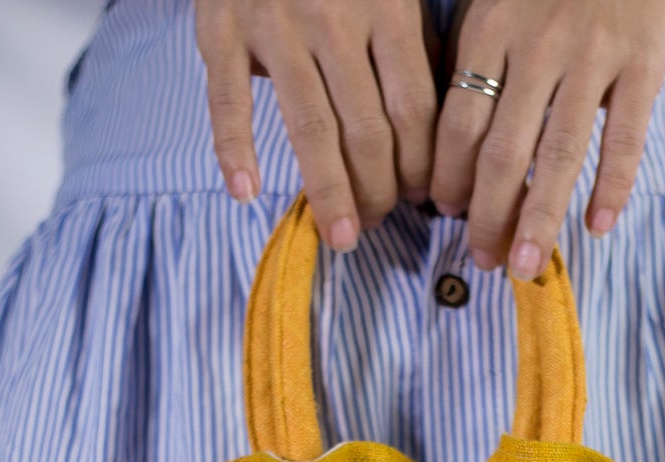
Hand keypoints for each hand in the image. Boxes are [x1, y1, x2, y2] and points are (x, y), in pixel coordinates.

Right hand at [196, 0, 443, 250]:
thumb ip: (416, 45)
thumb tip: (443, 131)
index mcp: (387, 6)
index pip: (414, 111)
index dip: (420, 166)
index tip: (421, 201)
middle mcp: (334, 17)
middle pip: (367, 129)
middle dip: (380, 190)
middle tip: (378, 223)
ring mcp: (275, 24)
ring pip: (310, 127)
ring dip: (328, 191)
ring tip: (342, 235)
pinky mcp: (222, 28)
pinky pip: (229, 99)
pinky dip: (235, 148)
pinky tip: (246, 192)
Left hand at [431, 0, 664, 278]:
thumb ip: (473, 59)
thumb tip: (443, 144)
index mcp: (490, 29)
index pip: (458, 124)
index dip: (449, 179)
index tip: (446, 214)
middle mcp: (538, 46)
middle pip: (502, 152)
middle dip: (487, 216)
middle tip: (483, 261)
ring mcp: (593, 56)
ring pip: (559, 155)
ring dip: (539, 218)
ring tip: (525, 264)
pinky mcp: (643, 61)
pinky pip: (626, 136)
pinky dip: (613, 185)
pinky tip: (598, 226)